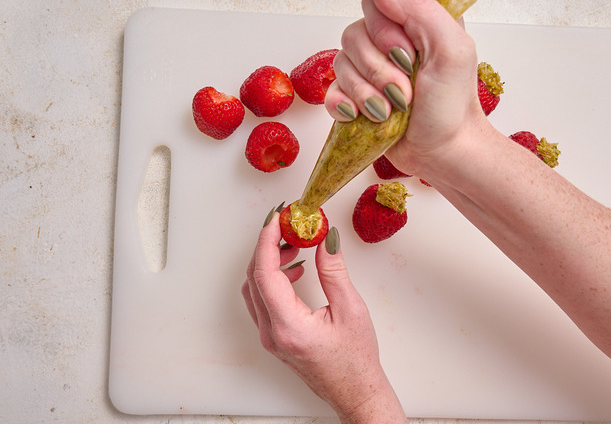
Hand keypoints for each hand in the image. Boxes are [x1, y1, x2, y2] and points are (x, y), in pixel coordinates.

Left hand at [242, 210, 404, 421]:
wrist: (355, 392)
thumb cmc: (356, 360)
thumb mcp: (351, 310)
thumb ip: (334, 271)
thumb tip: (325, 238)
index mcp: (288, 326)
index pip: (264, 273)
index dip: (267, 240)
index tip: (277, 217)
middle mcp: (272, 333)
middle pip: (254, 278)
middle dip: (267, 245)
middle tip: (287, 224)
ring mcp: (270, 337)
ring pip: (255, 289)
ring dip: (269, 262)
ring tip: (295, 245)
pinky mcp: (274, 337)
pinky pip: (263, 300)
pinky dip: (273, 279)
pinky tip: (296, 271)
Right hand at [325, 0, 487, 178]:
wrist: (442, 153)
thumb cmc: (452, 106)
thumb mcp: (452, 49)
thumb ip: (420, 9)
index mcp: (413, 23)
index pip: (376, 3)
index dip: (385, 31)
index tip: (407, 55)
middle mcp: (388, 43)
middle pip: (354, 34)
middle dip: (378, 69)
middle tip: (405, 91)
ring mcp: (369, 72)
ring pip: (340, 64)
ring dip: (366, 92)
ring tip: (391, 110)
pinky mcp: (354, 98)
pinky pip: (330, 92)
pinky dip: (345, 106)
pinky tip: (365, 117)